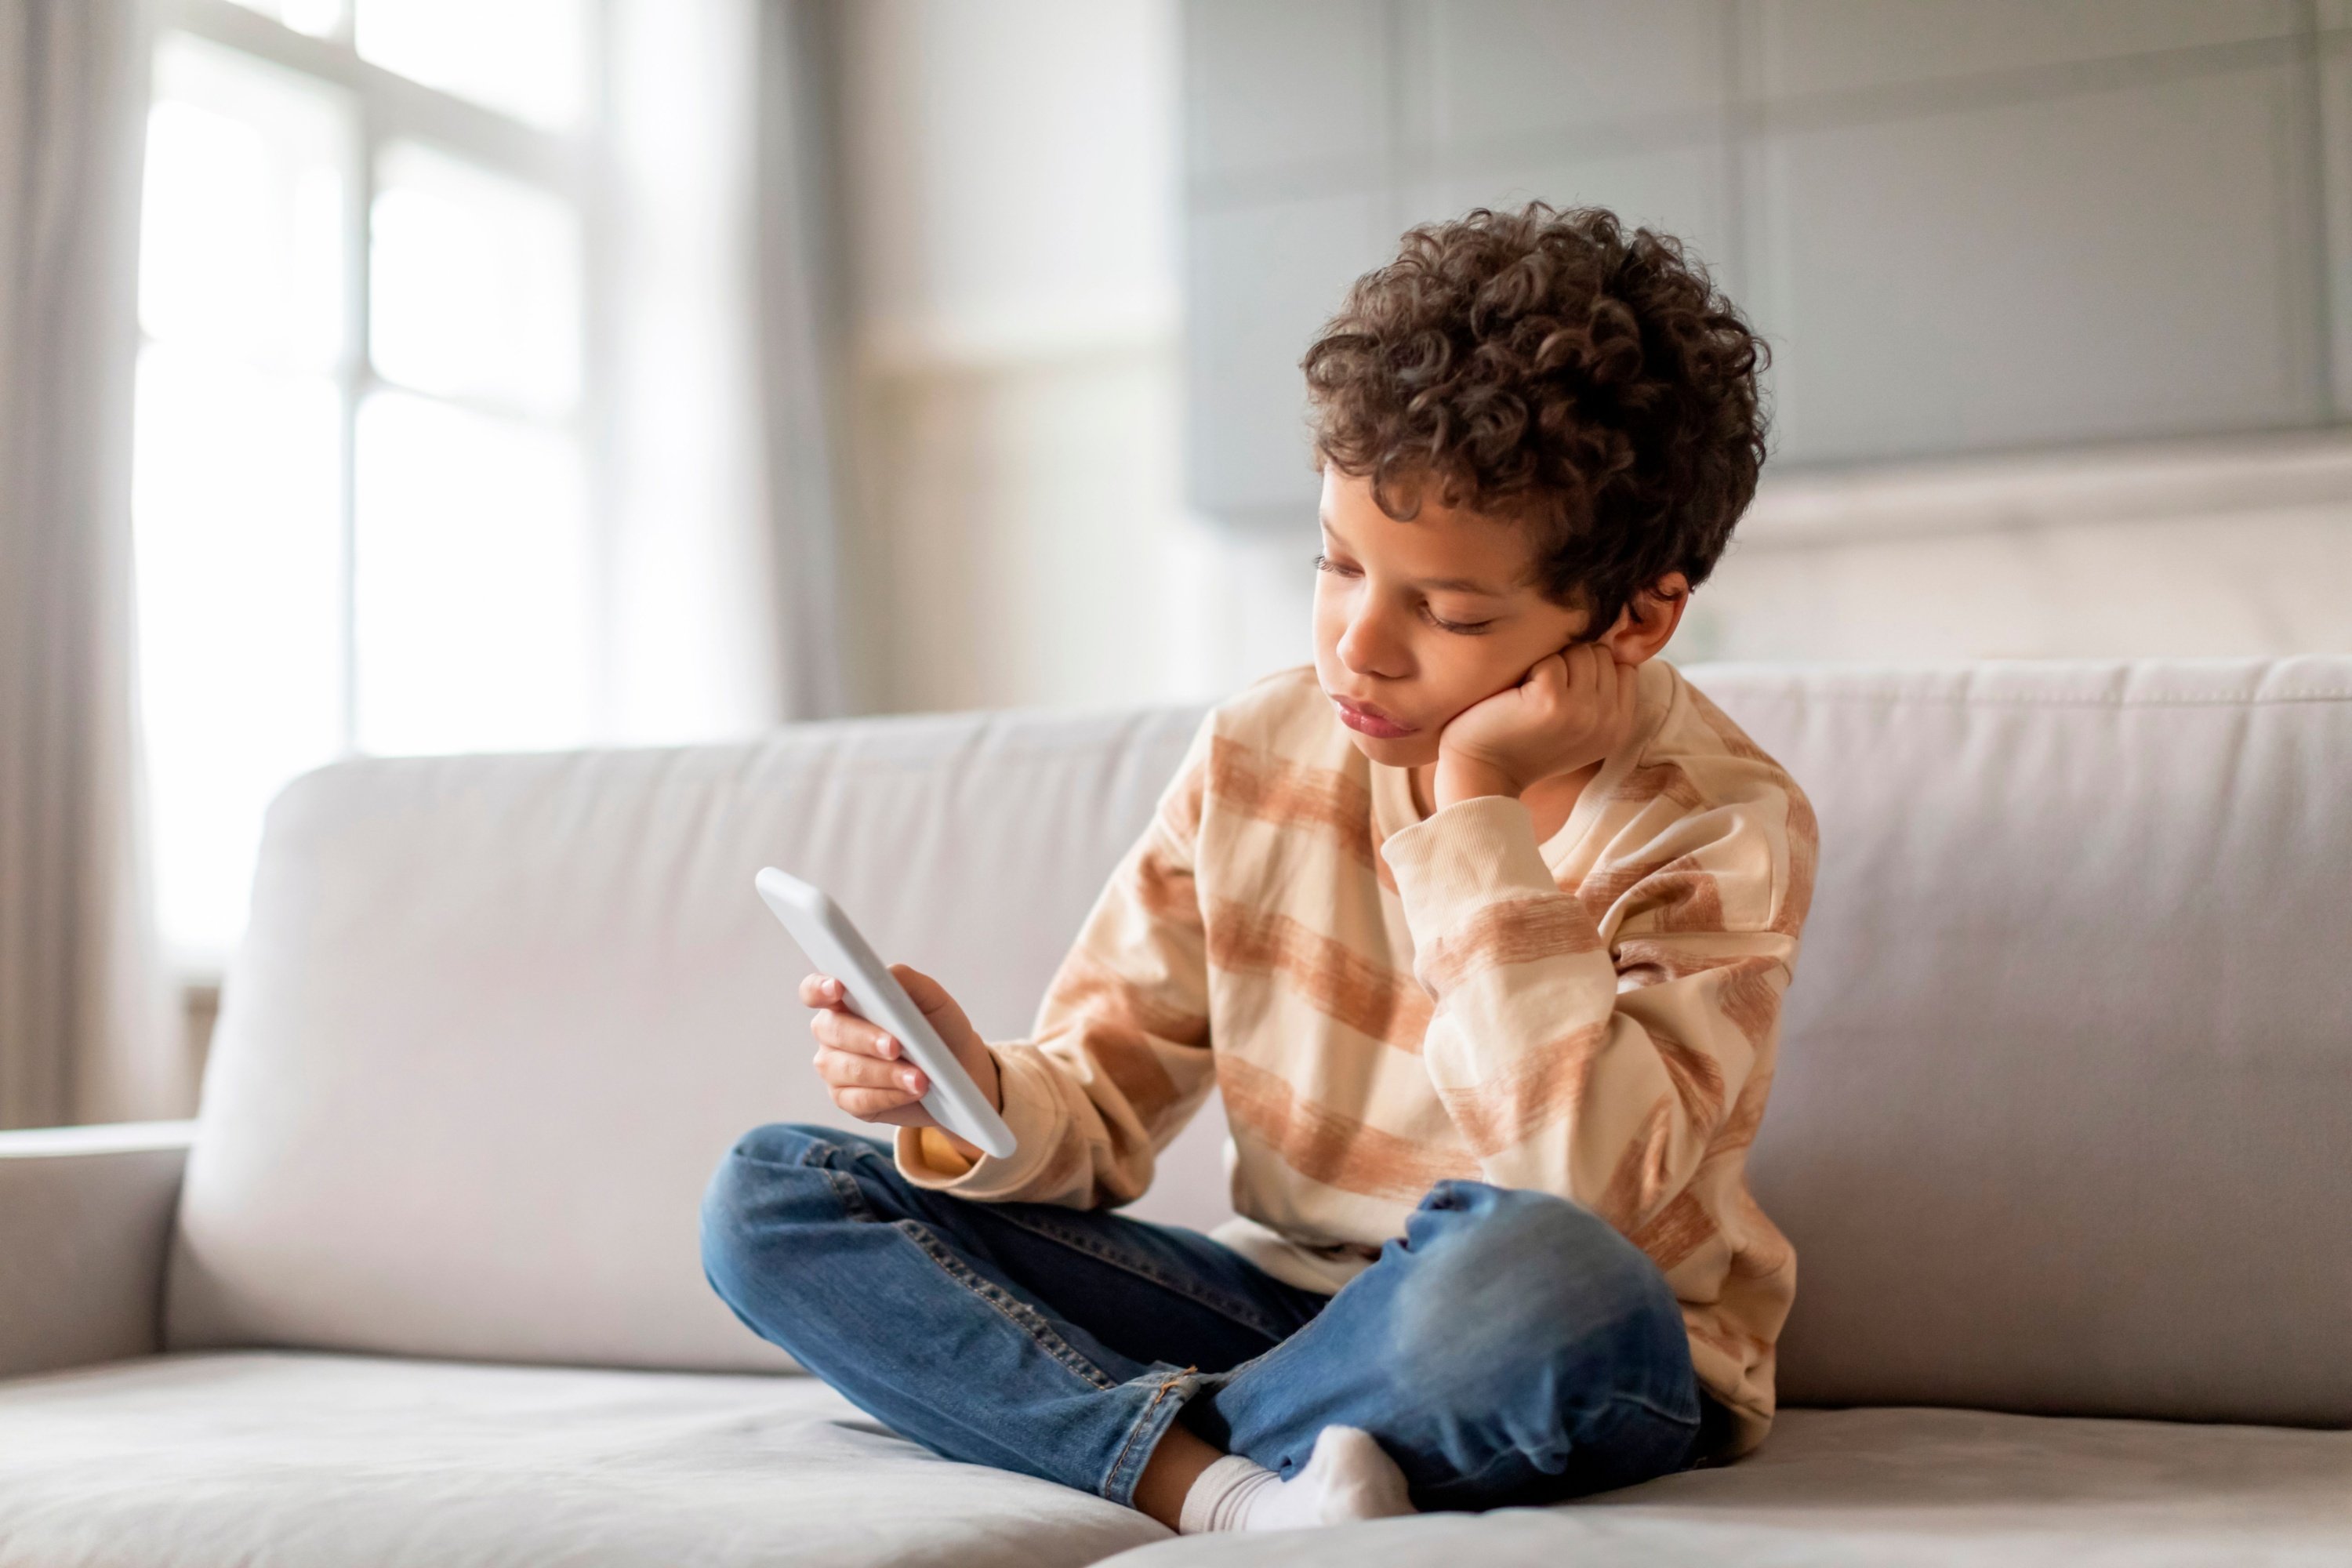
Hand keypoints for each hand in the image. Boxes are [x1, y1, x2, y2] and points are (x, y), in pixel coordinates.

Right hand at [801, 964, 1002, 1160]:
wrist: (959, 1072)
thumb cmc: (940, 1029)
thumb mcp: (932, 998)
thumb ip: (906, 981)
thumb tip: (883, 974)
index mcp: (846, 1001)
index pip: (815, 990)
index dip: (819, 988)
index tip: (838, 988)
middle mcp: (833, 1033)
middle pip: (831, 1030)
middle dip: (866, 1038)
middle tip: (896, 1045)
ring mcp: (836, 1068)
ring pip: (847, 1069)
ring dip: (886, 1073)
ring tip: (919, 1077)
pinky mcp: (848, 1100)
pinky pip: (859, 1100)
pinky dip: (889, 1095)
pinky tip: (912, 1091)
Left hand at [1434, 642, 1638, 805]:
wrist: (1483, 771)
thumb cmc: (1524, 743)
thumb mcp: (1578, 727)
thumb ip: (1600, 695)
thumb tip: (1616, 642)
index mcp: (1619, 728)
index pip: (1623, 668)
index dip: (1591, 668)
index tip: (1565, 690)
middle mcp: (1608, 721)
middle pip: (1601, 654)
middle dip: (1571, 663)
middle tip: (1543, 694)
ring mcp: (1581, 710)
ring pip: (1579, 651)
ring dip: (1551, 664)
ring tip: (1532, 694)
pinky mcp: (1551, 698)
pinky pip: (1550, 658)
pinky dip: (1530, 669)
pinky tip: (1518, 696)